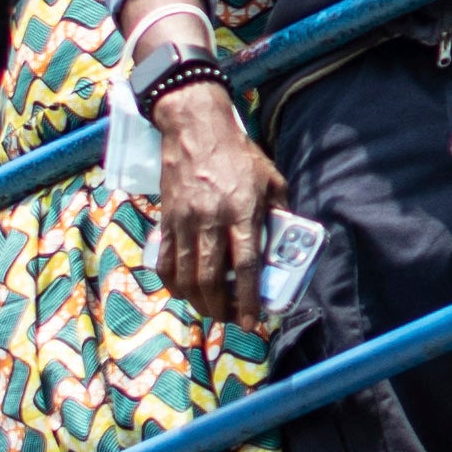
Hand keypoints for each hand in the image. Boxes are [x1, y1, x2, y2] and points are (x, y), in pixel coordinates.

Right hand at [149, 80, 285, 322]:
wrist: (194, 128)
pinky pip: (165, 263)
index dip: (249, 300)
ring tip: (212, 311)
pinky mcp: (166, 220)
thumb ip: (279, 212)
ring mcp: (184, 222)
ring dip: (199, 302)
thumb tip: (286, 244)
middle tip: (232, 321)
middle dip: (221, 310)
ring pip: (186, 277)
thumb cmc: (238, 153)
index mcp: (241, 212)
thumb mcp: (270, 179)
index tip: (253, 323)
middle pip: (211, 280)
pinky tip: (186, 292)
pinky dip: (174, 284)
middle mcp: (210, 221)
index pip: (246, 267)